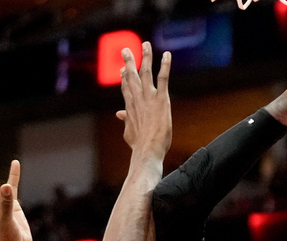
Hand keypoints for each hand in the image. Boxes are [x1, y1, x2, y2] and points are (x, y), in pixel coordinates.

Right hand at [116, 42, 171, 158]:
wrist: (147, 150)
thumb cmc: (139, 145)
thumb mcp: (129, 132)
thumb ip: (125, 120)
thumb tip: (119, 114)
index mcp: (130, 106)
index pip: (126, 87)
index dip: (124, 76)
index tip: (122, 67)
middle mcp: (137, 99)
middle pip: (131, 76)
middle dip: (129, 61)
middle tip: (126, 49)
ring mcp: (148, 97)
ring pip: (145, 72)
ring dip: (145, 57)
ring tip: (146, 44)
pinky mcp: (161, 99)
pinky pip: (163, 78)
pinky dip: (165, 66)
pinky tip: (167, 55)